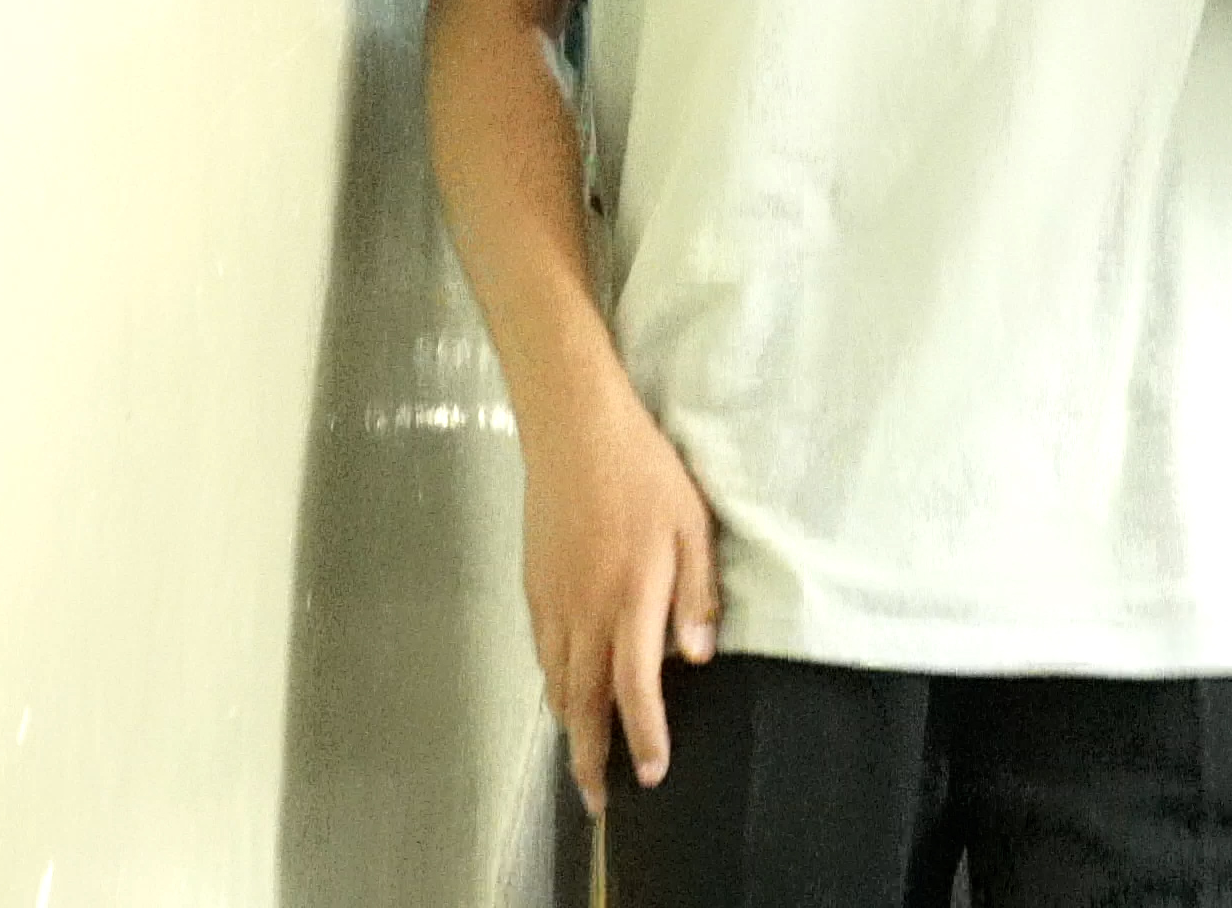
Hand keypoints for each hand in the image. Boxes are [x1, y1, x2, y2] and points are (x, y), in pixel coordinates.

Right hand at [519, 389, 720, 814]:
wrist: (574, 431)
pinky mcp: (533, 586)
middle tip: (599, 801)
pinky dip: (554, 687)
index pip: (635, 688)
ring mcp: (552, 601)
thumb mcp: (692, 526)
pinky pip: (543, 653)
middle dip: (592, 755)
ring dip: (571, 727)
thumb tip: (697, 657)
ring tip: (584, 760)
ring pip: (557, 682)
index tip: (650, 776)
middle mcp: (584, 613)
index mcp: (630, 601)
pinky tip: (565, 695)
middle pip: (584, 701)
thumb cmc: (646, 473)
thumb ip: (698, 594)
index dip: (643, 737)